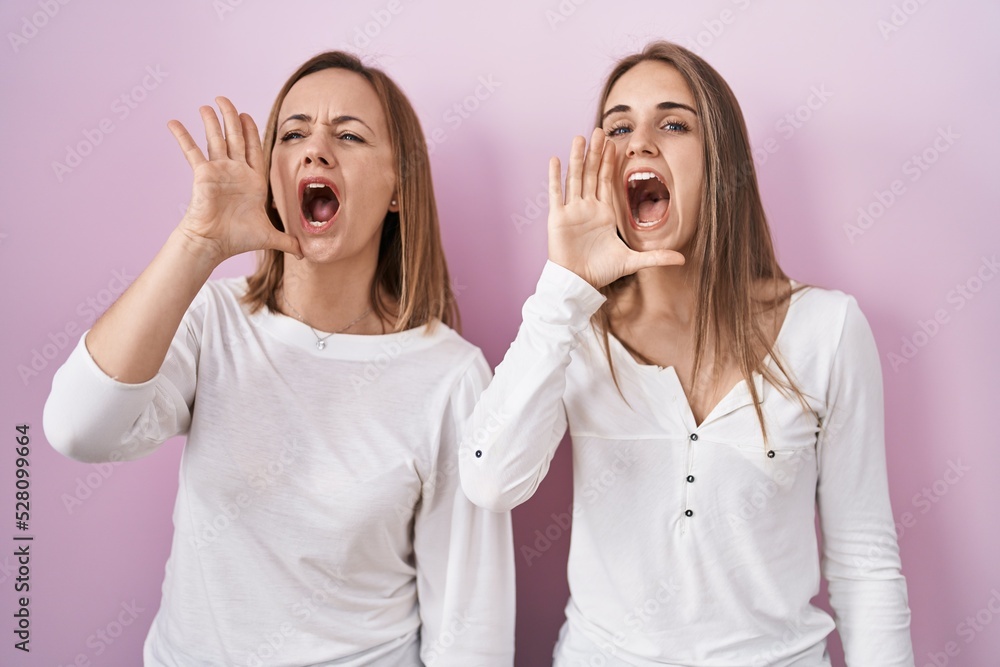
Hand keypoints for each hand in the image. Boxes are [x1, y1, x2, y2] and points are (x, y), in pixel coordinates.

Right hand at [168, 97, 300, 263]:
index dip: (250, 132)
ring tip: (206, 105)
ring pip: (216, 139)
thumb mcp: (270, 237)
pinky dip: (183, 136)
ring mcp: (219, 170)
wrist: (215, 243)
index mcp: (253, 180)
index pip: (253, 149)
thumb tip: (305, 254)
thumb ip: (288, 241)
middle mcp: (236, 171)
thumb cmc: (238, 239)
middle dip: (231, 117)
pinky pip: (192, 151)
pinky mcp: (203, 173)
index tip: (247, 115)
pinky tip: (173, 122)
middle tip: (224, 99)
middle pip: (235, 137)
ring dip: (211, 121)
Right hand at [547, 128, 683, 287]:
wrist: (578, 282)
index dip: (610, 162)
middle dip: (596, 153)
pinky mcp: (558, 218)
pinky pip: (556, 194)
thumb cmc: (601, 271)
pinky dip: (555, 177)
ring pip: (575, 178)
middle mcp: (588, 208)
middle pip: (591, 174)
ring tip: (579, 138)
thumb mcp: (632, 261)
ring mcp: (572, 211)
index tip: (614, 144)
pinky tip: (555, 159)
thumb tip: (682, 258)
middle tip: (599, 130)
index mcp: (604, 213)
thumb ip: (656, 257)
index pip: (607, 181)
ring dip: (577, 158)